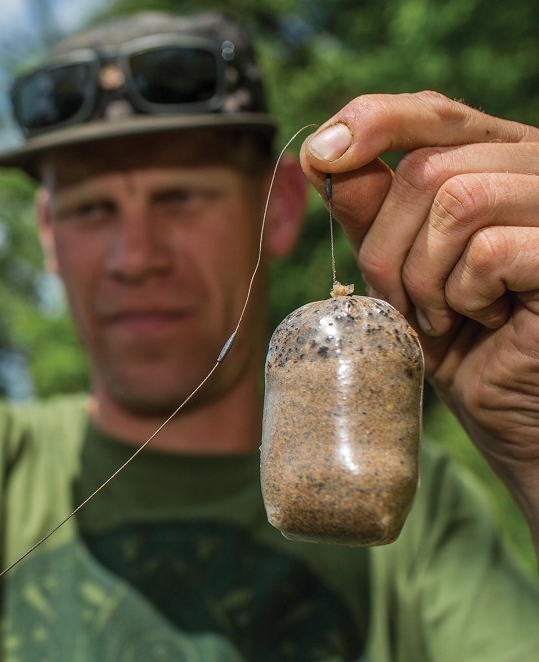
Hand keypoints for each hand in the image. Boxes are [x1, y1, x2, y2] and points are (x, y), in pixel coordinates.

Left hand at [299, 91, 538, 532]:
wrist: (515, 411)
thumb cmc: (462, 339)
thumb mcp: (401, 268)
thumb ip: (372, 210)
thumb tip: (325, 154)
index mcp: (496, 157)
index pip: (430, 111)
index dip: (371, 124)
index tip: (318, 156)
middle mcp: (535, 166)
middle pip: (427, 169)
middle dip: (387, 247)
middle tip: (400, 303)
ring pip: (458, 199)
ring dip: (425, 273)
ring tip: (442, 314)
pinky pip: (490, 249)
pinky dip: (465, 293)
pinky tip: (485, 319)